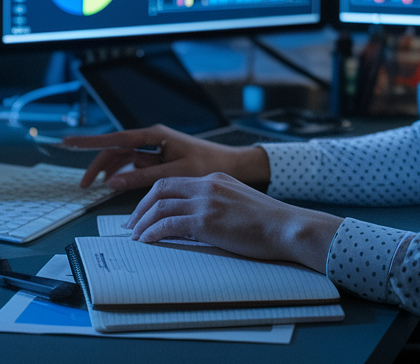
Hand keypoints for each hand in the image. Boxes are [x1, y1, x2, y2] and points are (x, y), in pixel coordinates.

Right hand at [63, 124, 269, 190]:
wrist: (231, 165)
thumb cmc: (207, 165)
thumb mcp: (174, 175)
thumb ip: (142, 179)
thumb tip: (112, 183)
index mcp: (154, 136)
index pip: (115, 139)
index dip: (90, 142)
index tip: (68, 143)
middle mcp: (151, 139)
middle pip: (114, 150)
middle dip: (96, 164)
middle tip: (83, 184)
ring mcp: (154, 148)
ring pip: (122, 158)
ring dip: (108, 171)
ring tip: (95, 187)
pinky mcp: (158, 158)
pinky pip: (133, 165)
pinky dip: (122, 175)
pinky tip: (114, 185)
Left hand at [126, 172, 343, 272]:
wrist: (287, 226)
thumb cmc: (270, 222)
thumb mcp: (240, 203)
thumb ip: (219, 204)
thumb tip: (200, 222)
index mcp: (215, 178)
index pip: (174, 182)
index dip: (154, 197)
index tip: (145, 211)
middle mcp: (207, 184)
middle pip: (160, 188)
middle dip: (141, 206)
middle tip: (131, 223)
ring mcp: (205, 201)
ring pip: (160, 206)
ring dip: (143, 222)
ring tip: (135, 236)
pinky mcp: (205, 220)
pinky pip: (168, 224)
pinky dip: (152, 232)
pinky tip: (147, 241)